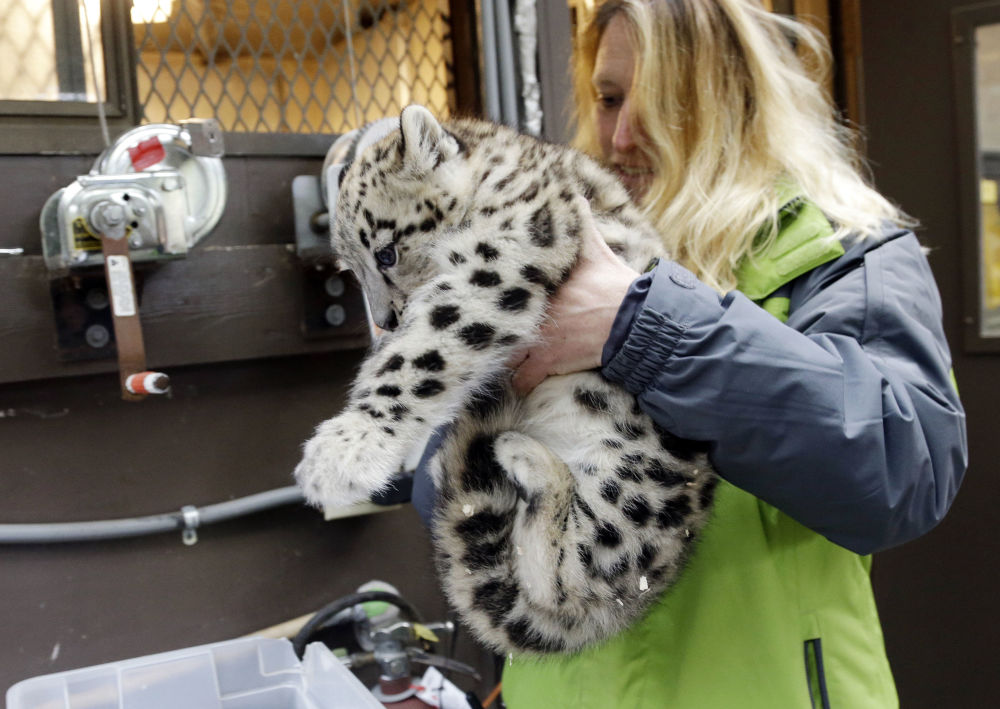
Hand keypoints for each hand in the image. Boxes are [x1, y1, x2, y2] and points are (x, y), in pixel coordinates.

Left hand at [511, 199, 639, 393]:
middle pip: (499, 324)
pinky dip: (521, 383)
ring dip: (506, 358)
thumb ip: (582, 226)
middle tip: (495, 332)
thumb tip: (575, 197)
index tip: (487, 300)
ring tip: (505, 359)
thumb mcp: (598, 250)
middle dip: (497, 330)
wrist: (635, 321)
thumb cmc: (618, 286)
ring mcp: (539, 337)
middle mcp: (534, 311)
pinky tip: (521, 382)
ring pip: (505, 353)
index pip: (505, 289)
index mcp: (542, 284)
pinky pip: (523, 380)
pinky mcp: (548, 362)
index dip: (495, 297)